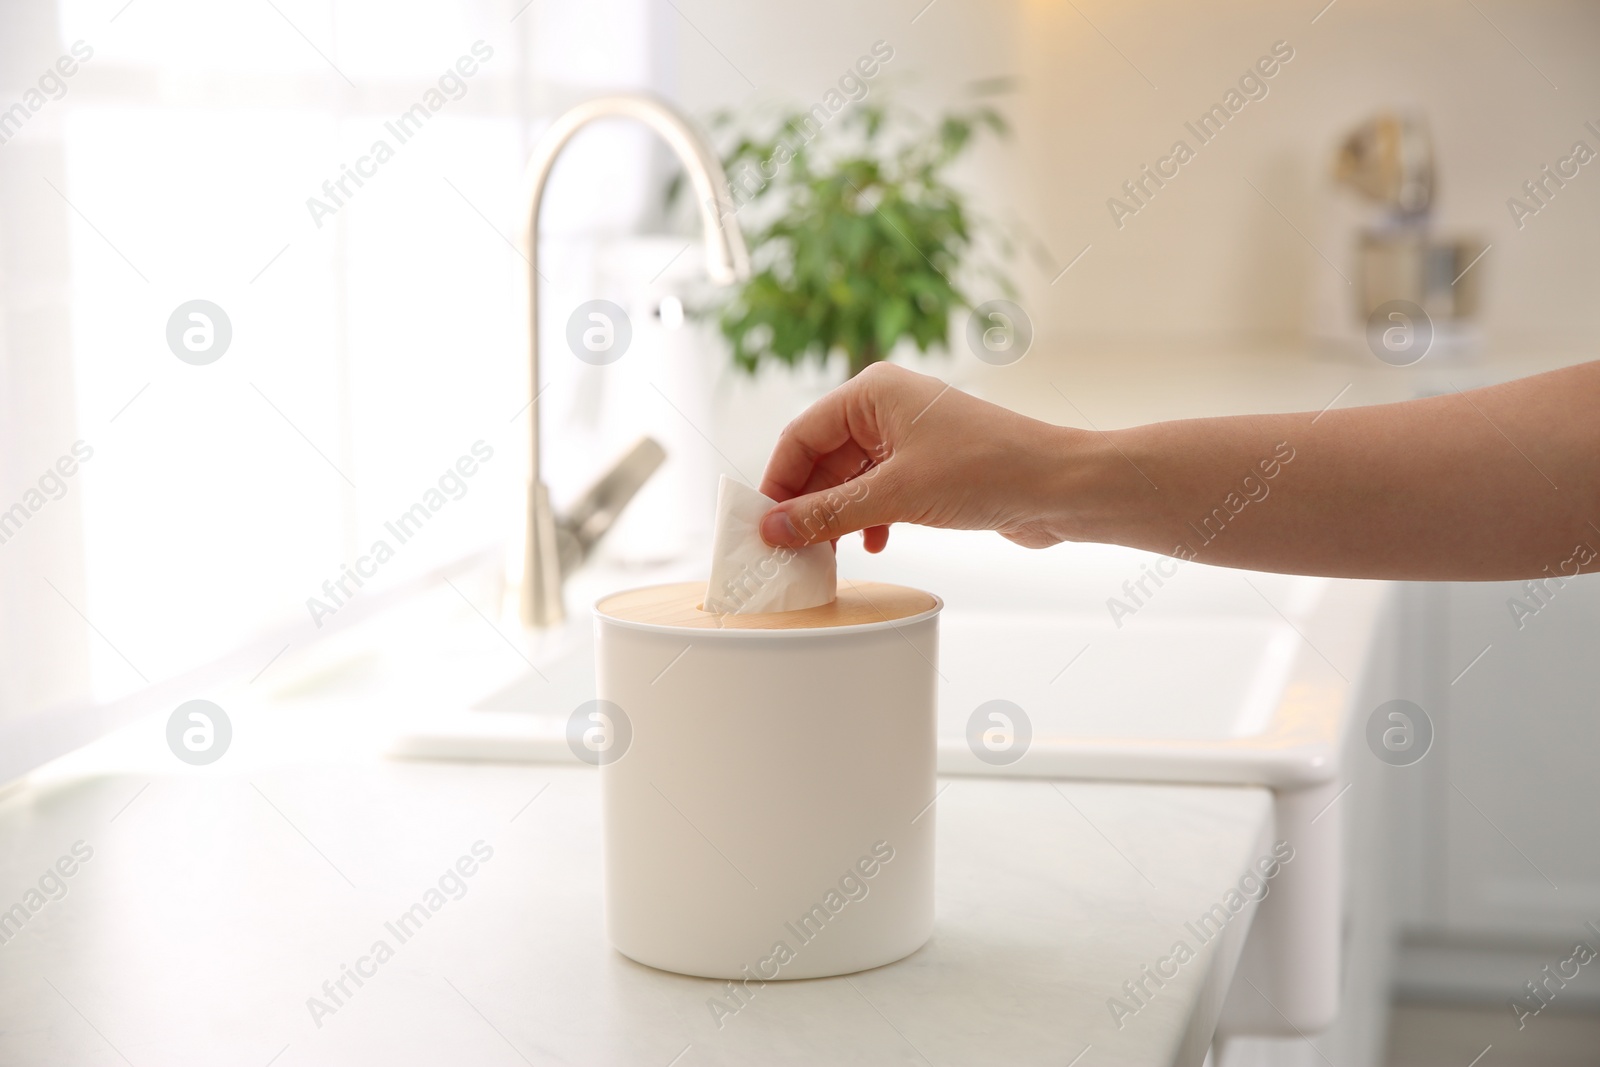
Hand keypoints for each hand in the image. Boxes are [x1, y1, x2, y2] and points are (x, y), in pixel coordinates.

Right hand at [757, 362, 1080, 551]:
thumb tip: (774, 529)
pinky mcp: (930, 468)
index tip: (761, 526)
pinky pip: (879, 492)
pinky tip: (872, 544)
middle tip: (788, 549)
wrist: (1060, 487)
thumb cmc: (988, 470)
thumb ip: (828, 514)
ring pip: (849, 479)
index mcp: (874, 393)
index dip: (777, 482)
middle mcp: (888, 408)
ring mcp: (910, 438)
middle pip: (822, 458)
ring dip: (836, 517)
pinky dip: (867, 518)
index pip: (801, 436)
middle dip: (805, 504)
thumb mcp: (895, 495)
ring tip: (825, 555)